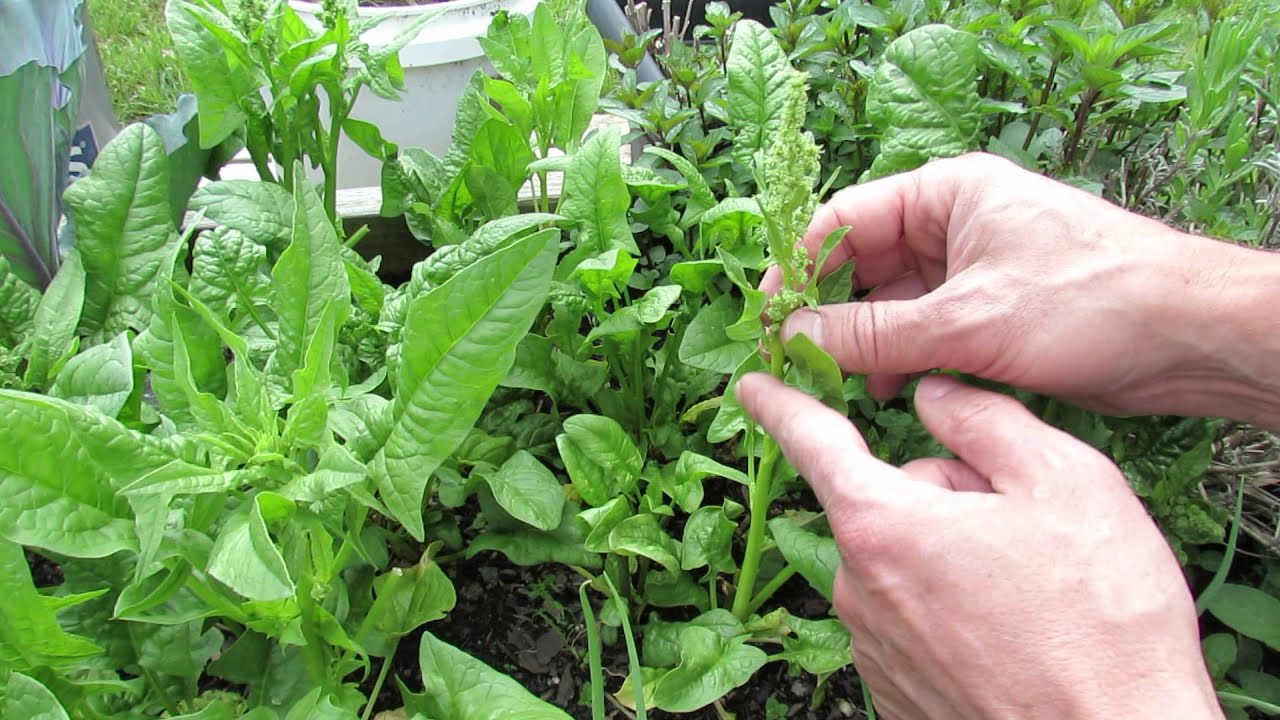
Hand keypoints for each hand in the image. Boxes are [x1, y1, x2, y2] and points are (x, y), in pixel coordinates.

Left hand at [737, 373, 1223, 719]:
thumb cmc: (1100, 623)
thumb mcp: (1064, 483)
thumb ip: (983, 419)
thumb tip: (935, 397)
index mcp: (882, 525)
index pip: (813, 440)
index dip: (782, 402)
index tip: (753, 384)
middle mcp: (859, 589)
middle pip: (887, 504)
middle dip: (945, 498)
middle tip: (1026, 532)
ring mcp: (875, 647)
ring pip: (904, 562)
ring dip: (952, 559)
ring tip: (1032, 596)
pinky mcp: (897, 691)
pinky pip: (914, 619)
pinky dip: (955, 613)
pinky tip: (1015, 635)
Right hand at [763, 153, 1279, 428]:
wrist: (1188, 337)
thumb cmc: (1089, 300)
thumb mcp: (968, 320)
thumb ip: (874, 333)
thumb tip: (794, 337)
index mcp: (946, 193)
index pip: (844, 219)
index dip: (798, 267)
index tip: (766, 316)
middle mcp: (953, 223)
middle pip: (862, 264)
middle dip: (829, 312)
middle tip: (794, 361)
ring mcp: (972, 269)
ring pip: (891, 303)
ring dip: (864, 343)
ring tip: (840, 387)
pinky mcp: (991, 311)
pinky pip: (924, 330)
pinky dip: (901, 359)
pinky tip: (889, 392)